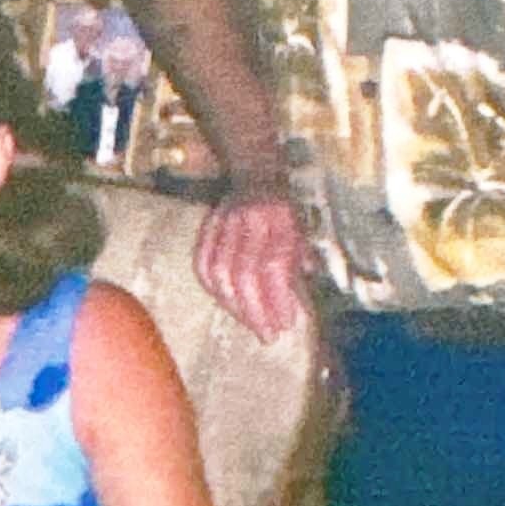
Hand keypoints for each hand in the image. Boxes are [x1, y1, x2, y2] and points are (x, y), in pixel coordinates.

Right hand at [195, 191, 309, 342]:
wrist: (256, 170)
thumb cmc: (286, 209)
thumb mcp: (303, 231)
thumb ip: (300, 266)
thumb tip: (296, 309)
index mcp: (280, 220)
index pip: (273, 265)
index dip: (277, 298)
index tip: (286, 324)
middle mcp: (250, 220)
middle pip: (244, 273)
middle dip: (255, 311)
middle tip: (267, 334)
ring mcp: (225, 221)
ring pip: (220, 271)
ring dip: (233, 305)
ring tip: (248, 324)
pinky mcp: (207, 226)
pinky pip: (201, 262)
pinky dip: (211, 288)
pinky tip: (225, 302)